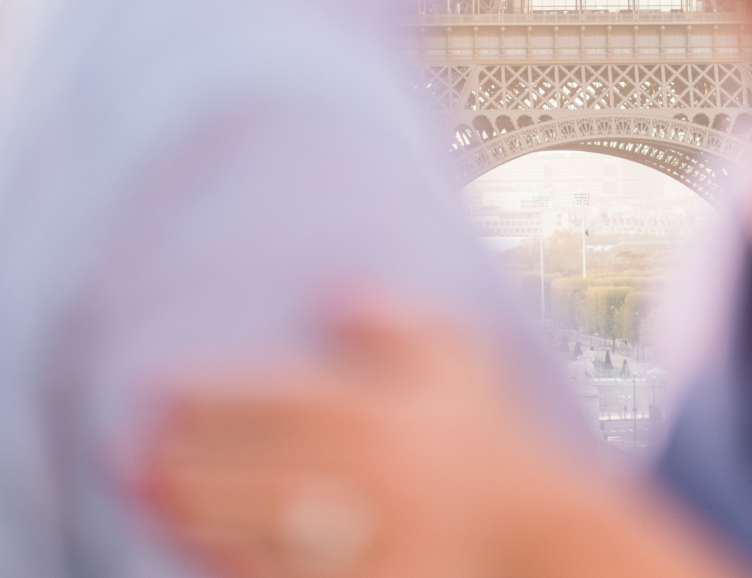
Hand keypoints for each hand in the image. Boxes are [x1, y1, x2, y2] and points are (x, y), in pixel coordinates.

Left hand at [141, 311, 573, 577]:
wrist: (533, 526)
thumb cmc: (484, 431)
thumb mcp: (456, 353)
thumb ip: (395, 319)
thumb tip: (336, 292)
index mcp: (385, 409)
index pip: (278, 399)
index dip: (211, 394)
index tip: (158, 387)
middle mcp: (371, 473)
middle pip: (258, 462)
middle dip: (189, 454)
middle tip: (128, 447)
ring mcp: (368, 535)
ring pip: (261, 520)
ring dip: (197, 507)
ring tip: (145, 491)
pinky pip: (285, 573)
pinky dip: (232, 559)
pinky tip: (193, 544)